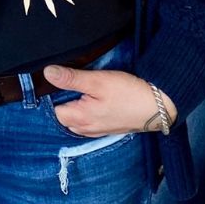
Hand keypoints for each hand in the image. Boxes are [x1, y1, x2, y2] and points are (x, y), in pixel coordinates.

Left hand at [42, 66, 177, 136]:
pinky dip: (87, 111)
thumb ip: (71, 78)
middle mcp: (86, 129)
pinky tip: (95, 99)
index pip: (54, 110)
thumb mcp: (97, 81)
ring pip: (76, 119)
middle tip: (73, 82)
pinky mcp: (108, 127)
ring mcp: (98, 130)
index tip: (60, 80)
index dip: (54, 94)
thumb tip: (47, 73)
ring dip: (76, 106)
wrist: (157, 106)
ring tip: (83, 89)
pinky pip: (89, 122)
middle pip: (64, 116)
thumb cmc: (127, 93)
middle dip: (64, 101)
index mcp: (80, 119)